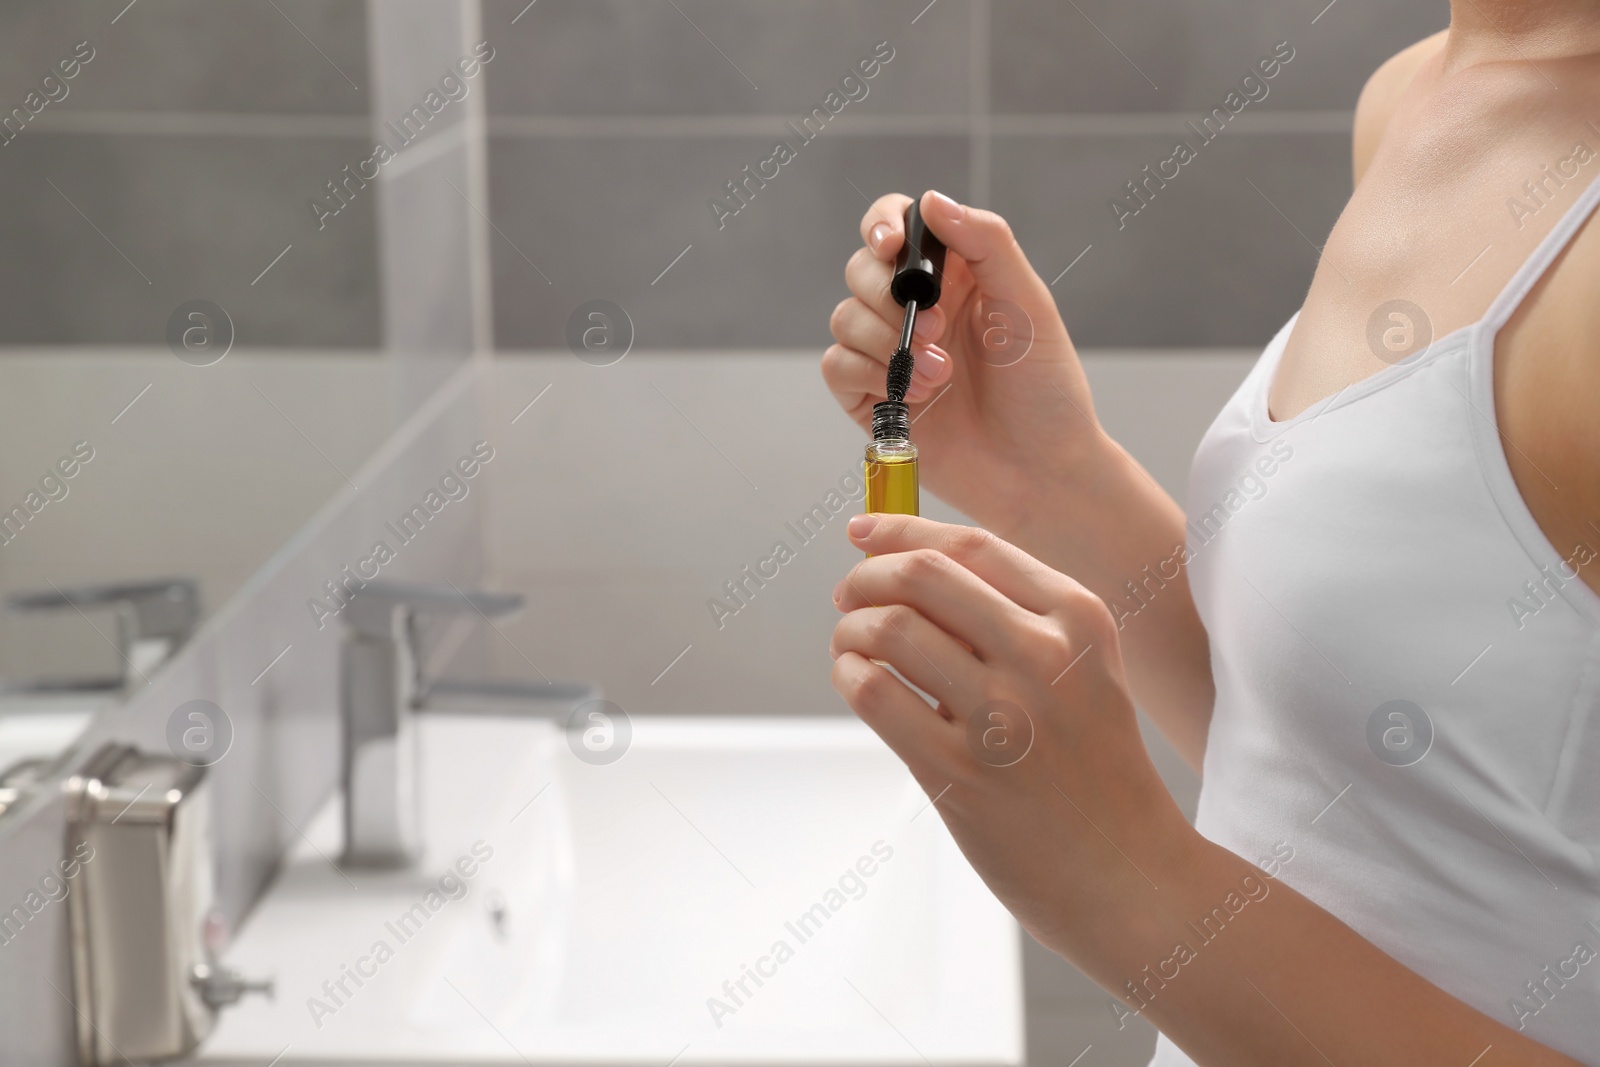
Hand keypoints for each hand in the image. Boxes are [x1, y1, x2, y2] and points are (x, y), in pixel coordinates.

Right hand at [823, 190, 1103, 536]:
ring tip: (940, 376)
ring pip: (844, 317)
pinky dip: (866, 374)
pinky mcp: (872, 399)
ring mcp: (891, 354)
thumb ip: (985, 243)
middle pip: (862, 270)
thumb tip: (932, 200)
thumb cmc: (1045, 390)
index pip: (898, 227)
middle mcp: (918, 310)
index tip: (891, 247)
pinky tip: (911, 397)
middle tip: (937, 328)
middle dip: (888, 296)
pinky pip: (838, 366)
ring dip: (886, 342)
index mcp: (955, 276)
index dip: (882, 226)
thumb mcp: (1028, 304)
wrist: (1039, 472)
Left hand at [828, 513, 1193, 956]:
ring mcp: (1002, 715)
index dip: (902, 531)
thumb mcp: (1085, 670)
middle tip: (848, 596)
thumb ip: (1015, 617)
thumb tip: (909, 567)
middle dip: (866, 577)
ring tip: (851, 648)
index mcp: (1077, 618)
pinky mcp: (960, 773)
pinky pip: (876, 694)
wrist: (1128, 872)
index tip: (861, 533)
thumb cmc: (1093, 768)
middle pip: (921, 576)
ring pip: (889, 629)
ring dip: (850, 630)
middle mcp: (1043, 655)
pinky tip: (856, 682)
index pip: (970, 546)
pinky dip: (850, 675)